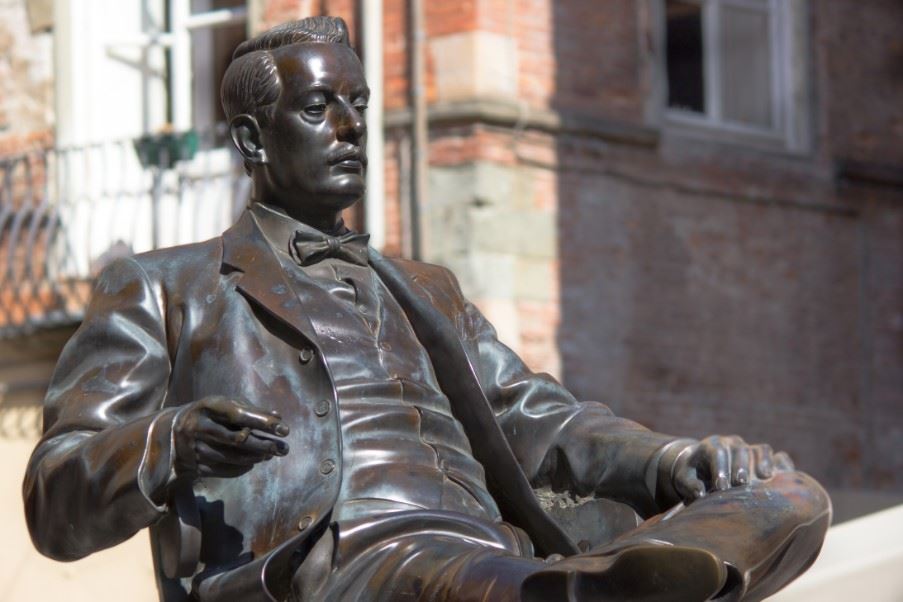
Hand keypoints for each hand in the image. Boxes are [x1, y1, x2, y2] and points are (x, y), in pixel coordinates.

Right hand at [172, 396, 289, 479]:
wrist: (170, 434)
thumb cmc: (208, 415)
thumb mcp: (224, 405)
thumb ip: (250, 409)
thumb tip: (278, 416)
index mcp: (207, 406)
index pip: (238, 414)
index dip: (262, 422)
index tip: (284, 429)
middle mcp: (199, 427)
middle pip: (238, 439)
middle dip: (264, 445)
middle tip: (283, 448)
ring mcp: (195, 448)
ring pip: (233, 457)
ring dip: (256, 457)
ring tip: (272, 454)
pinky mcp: (195, 465)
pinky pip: (225, 470)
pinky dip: (243, 467)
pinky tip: (254, 462)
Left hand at [667, 435, 793, 503]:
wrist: (703, 469)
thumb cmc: (692, 476)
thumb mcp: (684, 478)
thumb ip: (689, 484)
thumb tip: (699, 493)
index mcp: (711, 445)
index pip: (717, 451)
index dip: (720, 468)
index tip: (720, 487)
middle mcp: (733, 443)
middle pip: (740, 449)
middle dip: (741, 466)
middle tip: (741, 484)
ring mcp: (750, 449)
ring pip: (760, 450)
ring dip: (763, 463)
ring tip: (764, 478)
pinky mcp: (765, 458)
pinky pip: (779, 456)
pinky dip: (782, 465)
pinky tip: (784, 479)